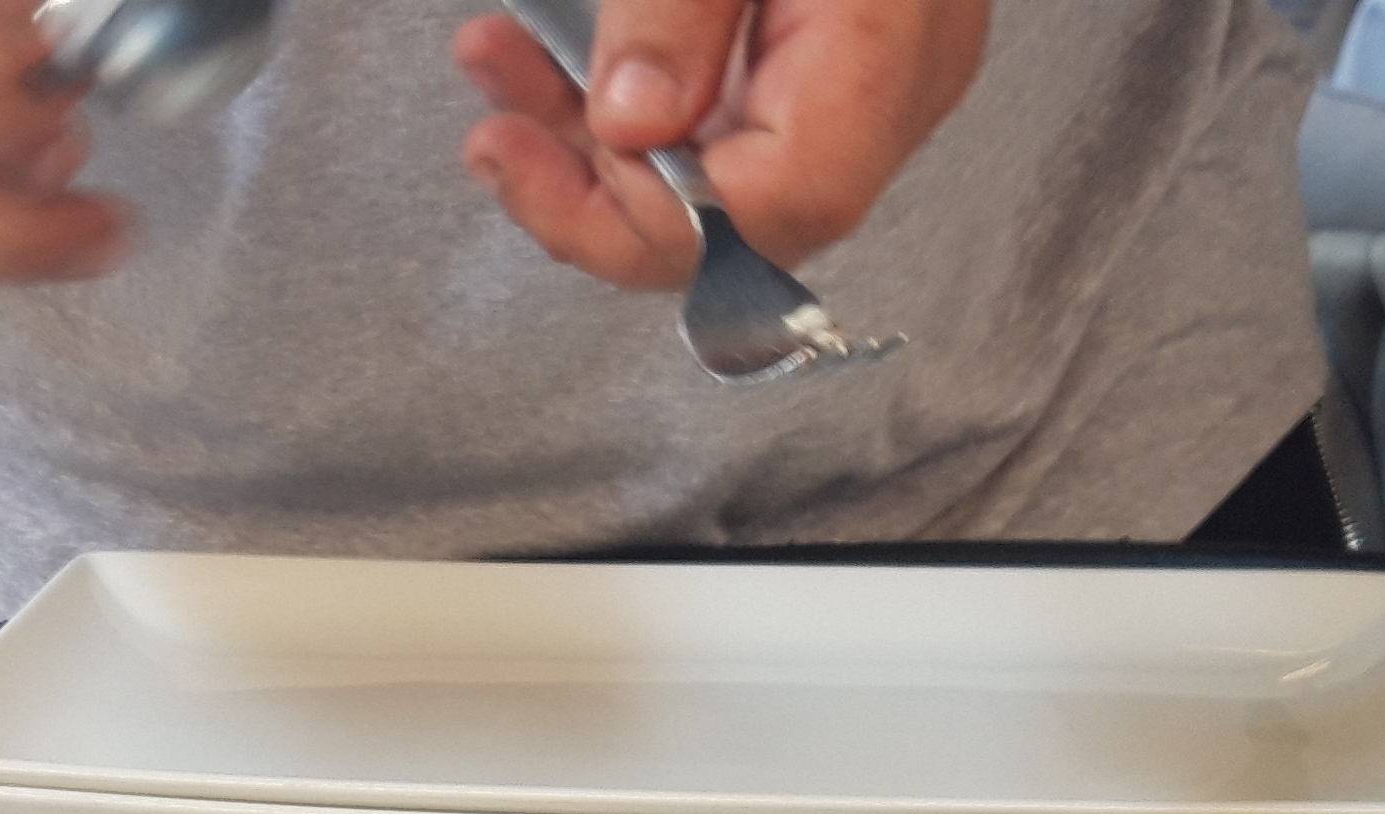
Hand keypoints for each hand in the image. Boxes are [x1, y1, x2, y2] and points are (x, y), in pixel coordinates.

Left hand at [452, 0, 989, 289]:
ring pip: (719, 159)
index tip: (537, 161)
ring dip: (590, 131)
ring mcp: (866, 62)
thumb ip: (678, 11)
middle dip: (593, 180)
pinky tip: (549, 45)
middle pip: (740, 207)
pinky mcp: (826, 36)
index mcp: (884, 48)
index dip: (648, 221)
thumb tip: (634, 124)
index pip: (775, 210)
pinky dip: (632, 87)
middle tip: (493, 134)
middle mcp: (891, 78)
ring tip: (494, 63)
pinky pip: (727, 102)